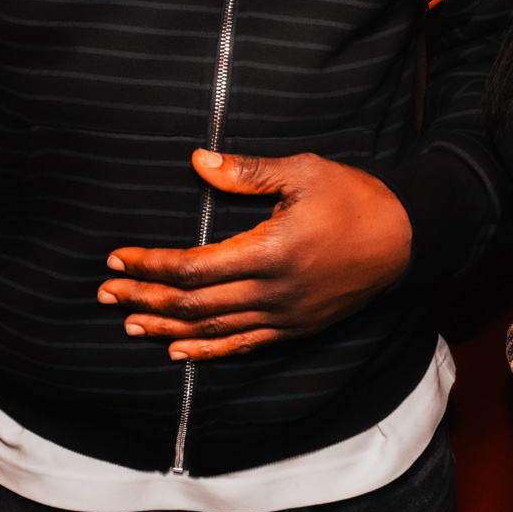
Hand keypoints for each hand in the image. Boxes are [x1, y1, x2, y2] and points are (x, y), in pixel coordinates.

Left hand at [97, 150, 411, 359]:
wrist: (407, 239)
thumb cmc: (354, 198)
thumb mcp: (303, 172)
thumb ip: (247, 171)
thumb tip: (197, 161)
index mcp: (269, 253)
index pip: (191, 268)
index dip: (149, 266)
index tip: (118, 259)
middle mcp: (272, 294)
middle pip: (192, 305)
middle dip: (144, 299)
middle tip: (106, 293)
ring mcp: (284, 317)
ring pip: (212, 330)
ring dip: (166, 328)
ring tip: (129, 323)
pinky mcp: (296, 328)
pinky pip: (242, 346)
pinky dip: (207, 351)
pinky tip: (178, 351)